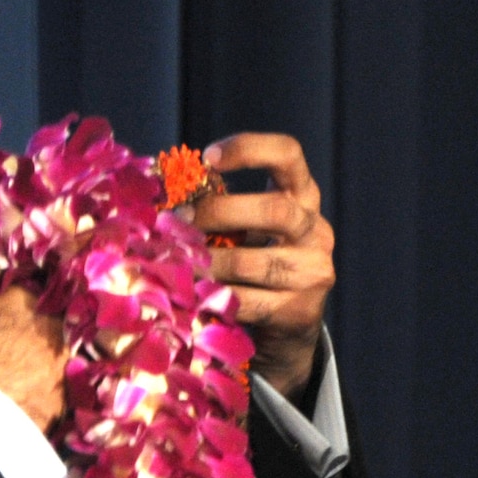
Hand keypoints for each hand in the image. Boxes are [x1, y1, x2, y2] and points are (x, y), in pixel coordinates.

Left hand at [188, 133, 334, 396]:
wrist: (286, 329)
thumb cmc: (253, 263)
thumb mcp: (246, 228)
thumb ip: (219, 207)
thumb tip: (161, 195)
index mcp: (303, 197)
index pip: (289, 154)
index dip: (249, 148)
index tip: (207, 157)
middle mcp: (316, 230)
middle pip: (274, 210)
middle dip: (220, 212)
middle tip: (179, 219)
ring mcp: (313, 271)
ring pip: (254, 262)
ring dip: (207, 261)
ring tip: (176, 261)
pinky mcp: (300, 310)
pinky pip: (248, 301)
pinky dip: (214, 296)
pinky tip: (191, 293)